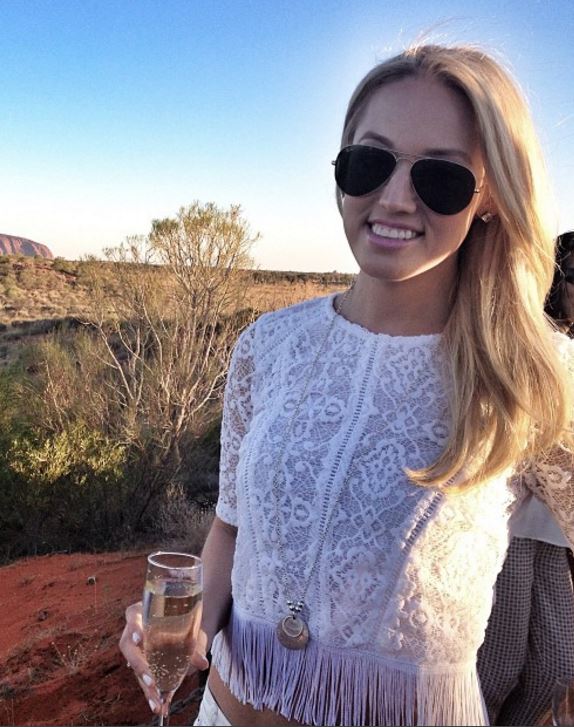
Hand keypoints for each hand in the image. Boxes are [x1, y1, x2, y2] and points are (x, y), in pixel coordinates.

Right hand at [119, 601, 210, 717]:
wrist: (185, 625)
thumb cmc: (184, 621)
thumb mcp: (190, 628)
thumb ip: (194, 644)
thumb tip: (202, 663)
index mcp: (143, 612)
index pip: (132, 615)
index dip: (134, 627)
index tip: (139, 638)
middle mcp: (134, 630)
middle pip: (128, 646)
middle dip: (138, 664)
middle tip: (150, 679)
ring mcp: (136, 649)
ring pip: (134, 667)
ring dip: (144, 685)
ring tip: (156, 701)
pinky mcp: (141, 664)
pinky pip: (142, 678)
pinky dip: (150, 693)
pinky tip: (158, 705)